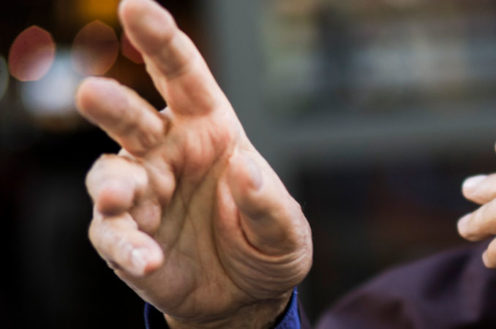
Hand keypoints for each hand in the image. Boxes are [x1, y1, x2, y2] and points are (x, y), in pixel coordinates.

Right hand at [77, 0, 310, 326]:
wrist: (245, 296)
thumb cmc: (266, 243)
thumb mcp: (285, 228)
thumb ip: (269, 201)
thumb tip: (245, 171)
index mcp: (209, 128)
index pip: (183, 75)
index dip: (160, 40)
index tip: (138, 8)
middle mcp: (167, 151)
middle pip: (132, 117)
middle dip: (111, 105)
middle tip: (92, 94)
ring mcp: (142, 192)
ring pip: (109, 174)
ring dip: (112, 184)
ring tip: (120, 198)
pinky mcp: (125, 236)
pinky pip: (113, 235)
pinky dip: (126, 246)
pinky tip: (148, 259)